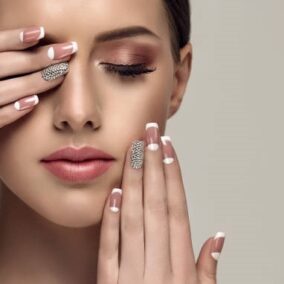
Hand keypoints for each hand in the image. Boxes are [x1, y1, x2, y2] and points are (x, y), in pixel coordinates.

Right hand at [0, 25, 76, 127]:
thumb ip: (7, 60)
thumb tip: (34, 40)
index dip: (16, 38)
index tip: (42, 31)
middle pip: (5, 64)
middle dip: (37, 58)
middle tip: (66, 51)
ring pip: (5, 90)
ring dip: (34, 82)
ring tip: (61, 74)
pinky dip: (15, 109)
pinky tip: (35, 101)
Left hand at [98, 122, 224, 283]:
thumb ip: (207, 271)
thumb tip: (217, 237)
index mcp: (180, 270)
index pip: (177, 210)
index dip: (173, 176)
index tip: (169, 149)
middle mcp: (157, 267)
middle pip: (155, 206)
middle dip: (153, 166)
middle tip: (150, 135)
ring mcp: (130, 274)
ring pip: (133, 218)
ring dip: (133, 182)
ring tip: (133, 151)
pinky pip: (108, 247)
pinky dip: (110, 219)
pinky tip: (112, 192)